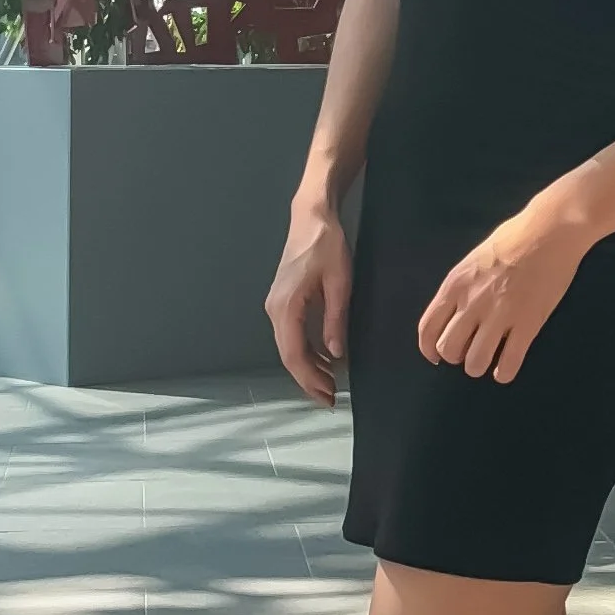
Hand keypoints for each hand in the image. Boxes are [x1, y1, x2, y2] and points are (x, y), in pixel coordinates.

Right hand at [266, 202, 350, 406]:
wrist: (311, 216)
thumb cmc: (327, 245)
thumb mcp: (339, 282)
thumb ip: (335, 319)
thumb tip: (335, 355)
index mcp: (286, 306)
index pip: (294, 354)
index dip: (310, 379)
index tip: (328, 396)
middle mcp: (275, 309)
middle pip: (288, 355)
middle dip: (308, 380)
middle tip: (330, 398)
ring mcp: (276, 305)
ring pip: (288, 346)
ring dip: (307, 367)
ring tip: (330, 383)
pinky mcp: (282, 301)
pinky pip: (291, 334)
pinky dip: (305, 351)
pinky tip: (323, 358)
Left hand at [417, 201, 588, 382]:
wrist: (550, 231)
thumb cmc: (514, 237)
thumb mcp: (474, 259)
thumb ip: (462, 287)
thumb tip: (456, 310)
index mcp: (456, 284)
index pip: (428, 328)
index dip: (429, 349)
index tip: (436, 357)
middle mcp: (472, 302)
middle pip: (449, 349)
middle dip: (456, 356)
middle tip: (469, 352)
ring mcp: (500, 314)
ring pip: (476, 362)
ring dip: (479, 366)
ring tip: (488, 361)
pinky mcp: (528, 323)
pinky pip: (509, 362)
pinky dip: (504, 373)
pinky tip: (505, 370)